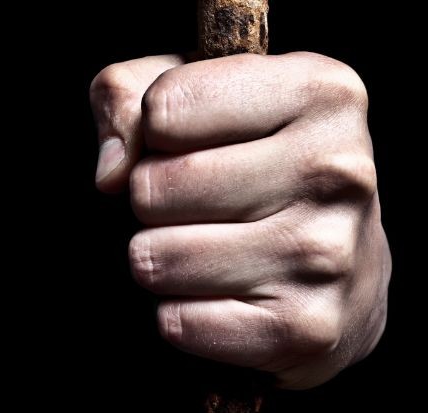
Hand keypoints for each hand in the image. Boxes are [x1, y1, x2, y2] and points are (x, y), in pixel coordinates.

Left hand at [90, 52, 389, 388]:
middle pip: (153, 187)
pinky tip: (222, 295)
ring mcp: (327, 254)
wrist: (349, 270)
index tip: (187, 141)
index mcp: (320, 92)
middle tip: (193, 205)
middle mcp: (339, 169)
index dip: (153, 130)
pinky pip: (178, 322)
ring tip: (206, 247)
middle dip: (149, 200)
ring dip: (159, 259)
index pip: (163, 106)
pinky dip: (180, 313)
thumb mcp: (193, 95)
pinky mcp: (306, 328)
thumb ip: (126, 94)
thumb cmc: (251, 161)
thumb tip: (111, 173)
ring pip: (155, 258)